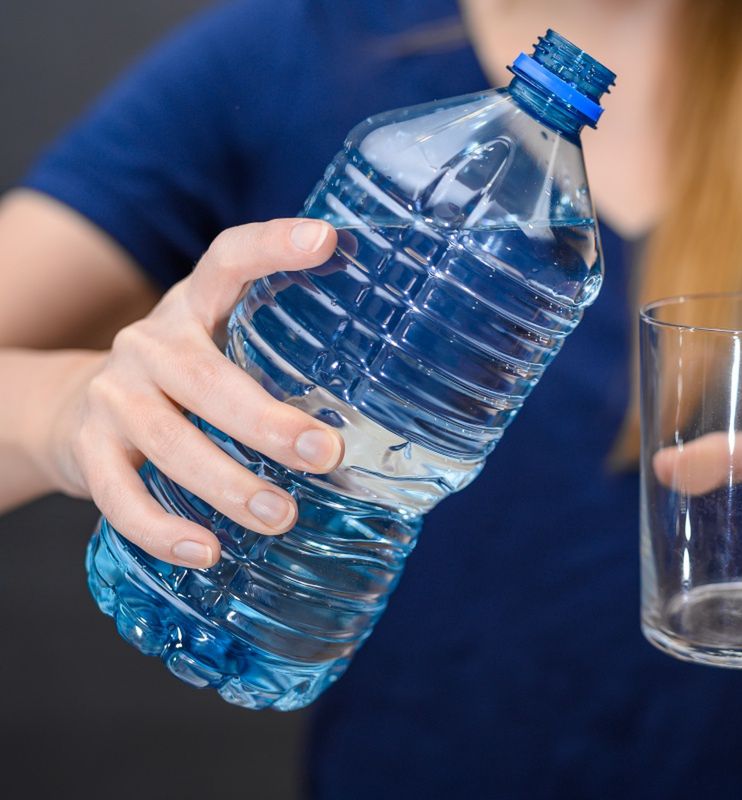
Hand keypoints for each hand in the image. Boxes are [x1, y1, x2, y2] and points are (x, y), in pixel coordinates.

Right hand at [41, 219, 343, 567]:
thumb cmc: (186, 383)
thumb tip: (400, 409)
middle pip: (206, 379)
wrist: (74, 411)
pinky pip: (121, 497)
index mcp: (195, 307)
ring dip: (229, 485)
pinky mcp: (88, 451)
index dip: (273, 246)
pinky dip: (163, 530)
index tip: (326, 240)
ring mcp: (114, 397)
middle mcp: (150, 343)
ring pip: (169, 442)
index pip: (229, 259)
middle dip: (268, 422)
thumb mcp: (224, 348)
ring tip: (282, 516)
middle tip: (326, 453)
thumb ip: (283, 357)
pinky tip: (207, 551)